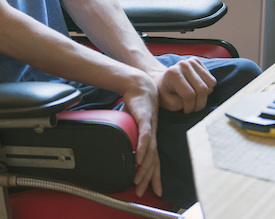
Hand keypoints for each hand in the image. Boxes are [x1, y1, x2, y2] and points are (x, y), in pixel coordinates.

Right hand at [120, 73, 162, 196]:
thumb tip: (119, 144)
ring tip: (139, 180)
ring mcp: (151, 127)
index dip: (155, 176)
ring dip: (145, 167)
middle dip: (148, 178)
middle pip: (153, 161)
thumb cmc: (136, 104)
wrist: (138, 84)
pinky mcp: (145, 119)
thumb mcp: (132, 124)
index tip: (155, 190)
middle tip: (141, 191)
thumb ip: (129, 136)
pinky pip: (146, 136)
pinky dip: (143, 148)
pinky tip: (140, 158)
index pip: (154, 161)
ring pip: (150, 152)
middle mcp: (153, 135)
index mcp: (151, 138)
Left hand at [150, 57, 216, 113]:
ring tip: (194, 98)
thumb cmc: (165, 94)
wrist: (161, 81)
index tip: (186, 111)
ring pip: (211, 83)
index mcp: (173, 73)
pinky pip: (211, 79)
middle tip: (193, 108)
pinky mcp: (197, 62)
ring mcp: (191, 61)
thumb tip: (208, 91)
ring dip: (205, 96)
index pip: (189, 94)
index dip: (190, 107)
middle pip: (202, 89)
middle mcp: (183, 64)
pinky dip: (207, 87)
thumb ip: (186, 101)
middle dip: (200, 104)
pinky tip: (196, 88)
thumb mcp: (170, 103)